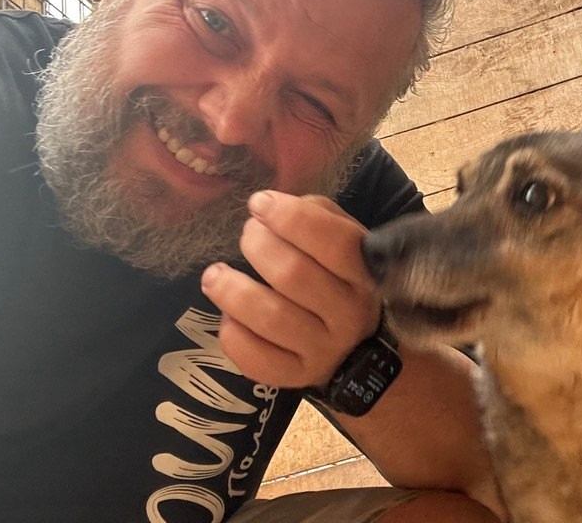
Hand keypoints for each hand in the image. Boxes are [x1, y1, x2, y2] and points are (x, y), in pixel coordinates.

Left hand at [200, 190, 380, 388]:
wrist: (357, 347)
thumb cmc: (341, 279)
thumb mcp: (347, 240)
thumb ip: (317, 216)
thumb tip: (274, 206)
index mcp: (365, 273)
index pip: (333, 241)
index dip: (291, 217)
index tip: (260, 204)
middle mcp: (349, 313)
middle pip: (294, 275)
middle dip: (259, 246)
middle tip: (247, 235)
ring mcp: (324, 349)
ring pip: (271, 318)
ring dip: (232, 291)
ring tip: (215, 275)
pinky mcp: (298, 377)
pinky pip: (257, 359)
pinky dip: (234, 334)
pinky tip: (230, 317)